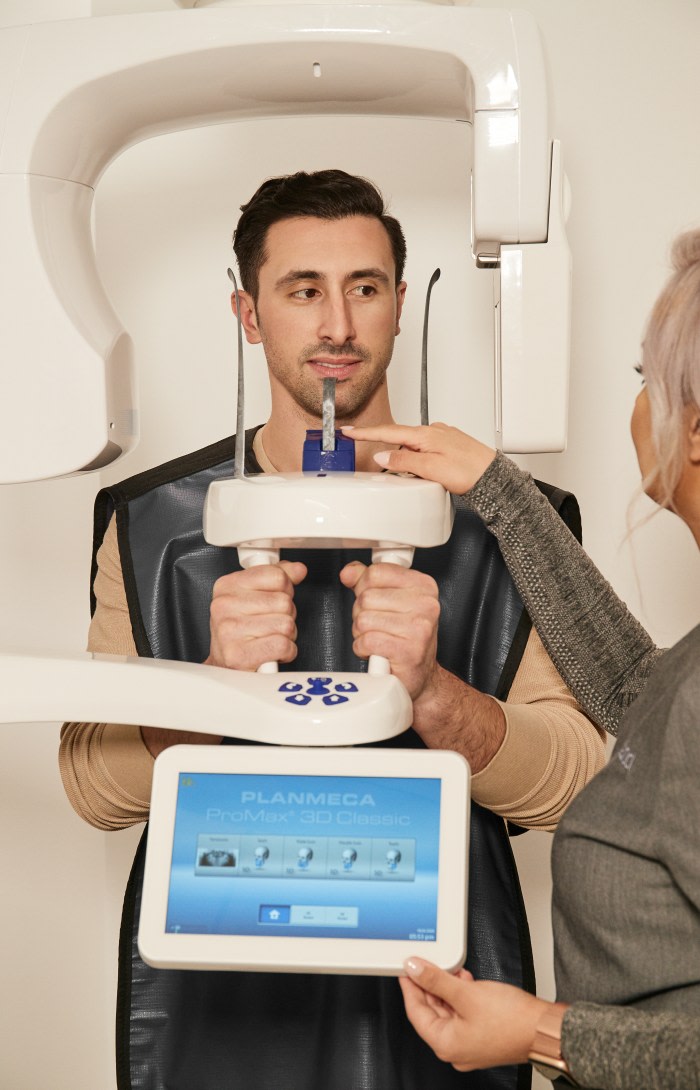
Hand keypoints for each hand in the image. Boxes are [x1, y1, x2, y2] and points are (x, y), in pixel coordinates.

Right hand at [205, 561, 306, 670]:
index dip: (285, 590)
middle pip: (284, 601)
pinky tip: (272, 652)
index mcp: (227, 586)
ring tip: (269, 638)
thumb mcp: (254, 597)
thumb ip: (277, 578)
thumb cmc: (240, 633)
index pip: (276, 575)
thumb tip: (298, 570)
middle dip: (286, 615)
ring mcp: (229, 631)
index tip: (274, 600)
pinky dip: (286, 651)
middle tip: (270, 624)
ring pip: (286, 624)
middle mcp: (224, 606)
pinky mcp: (238, 655)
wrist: (224, 667)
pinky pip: (283, 645)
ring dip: (286, 635)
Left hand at [339, 561, 439, 699]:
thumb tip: (349, 572)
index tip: (374, 600)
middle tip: (377, 625)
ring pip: (363, 619)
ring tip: (378, 639)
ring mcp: (419, 628)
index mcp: (424, 586)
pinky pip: (366, 640)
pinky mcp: (408, 652)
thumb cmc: (405, 638)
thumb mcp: (390, 601)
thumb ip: (367, 582)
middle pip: (366, 596)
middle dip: (361, 613)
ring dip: (361, 633)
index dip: (364, 587)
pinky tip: (376, 651)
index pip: (376, 572)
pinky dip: (363, 648)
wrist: (419, 675)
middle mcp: (426, 604)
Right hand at [341, 422, 495, 494]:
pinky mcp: (448, 446)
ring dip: (407, 460)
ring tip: (418, 477)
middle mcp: (433, 431)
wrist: (493, 477)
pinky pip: (425, 451)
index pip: (388, 432)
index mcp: (425, 435)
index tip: (348, 430)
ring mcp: (441, 438)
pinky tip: (425, 472)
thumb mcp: (431, 468)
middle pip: (400, 440)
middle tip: (385, 469)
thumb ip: (404, 461)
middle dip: (389, 454)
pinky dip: (419, 460)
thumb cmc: (469, 472)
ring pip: (413, 448)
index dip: (365, 433)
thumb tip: (383, 457)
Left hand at [399, 957, 550, 1071]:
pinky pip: (462, 1012)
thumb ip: (436, 980)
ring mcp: (469, 1043)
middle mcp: (455, 1049)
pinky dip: (460, 995)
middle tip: (425, 963)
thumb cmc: (513, 1020)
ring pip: (447, 1010)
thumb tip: (414, 970)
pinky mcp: (481, 1034)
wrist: (544, 1028)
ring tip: (450, 967)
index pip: (415, 1012)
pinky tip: (464, 979)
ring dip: (447, 987)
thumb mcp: (467, 993)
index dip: (409, 986)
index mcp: (446, 1044)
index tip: (405, 968)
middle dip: (430, 984)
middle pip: (431, 1011)